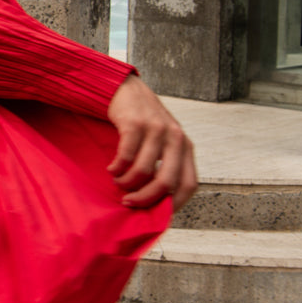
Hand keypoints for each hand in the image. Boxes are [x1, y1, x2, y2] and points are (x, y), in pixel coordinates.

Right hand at [105, 74, 197, 208]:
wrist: (125, 88)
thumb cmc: (142, 120)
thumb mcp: (161, 141)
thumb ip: (164, 164)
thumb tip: (155, 202)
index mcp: (185, 146)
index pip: (190, 184)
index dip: (174, 204)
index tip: (156, 214)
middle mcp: (176, 137)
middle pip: (167, 181)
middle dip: (146, 198)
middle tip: (129, 203)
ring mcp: (156, 129)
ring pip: (144, 171)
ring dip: (126, 182)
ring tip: (117, 182)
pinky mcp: (135, 123)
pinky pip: (126, 156)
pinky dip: (116, 168)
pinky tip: (111, 168)